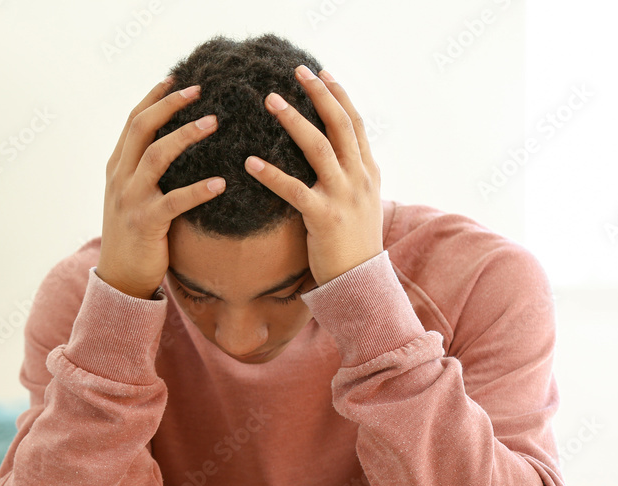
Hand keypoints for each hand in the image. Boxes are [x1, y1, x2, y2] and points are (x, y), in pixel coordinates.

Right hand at [96, 77, 225, 298]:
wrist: (120, 277)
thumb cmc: (135, 234)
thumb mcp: (132, 194)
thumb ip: (144, 169)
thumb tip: (173, 143)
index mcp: (117, 167)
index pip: (133, 121)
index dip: (154, 97)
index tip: (177, 79)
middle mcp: (120, 177)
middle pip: (142, 128)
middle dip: (169, 105)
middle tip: (199, 90)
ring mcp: (131, 199)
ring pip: (156, 156)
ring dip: (185, 135)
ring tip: (214, 122)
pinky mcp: (147, 223)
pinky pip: (175, 201)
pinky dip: (198, 190)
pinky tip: (220, 183)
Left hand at [244, 65, 382, 286]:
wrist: (361, 282)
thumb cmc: (354, 245)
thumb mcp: (362, 203)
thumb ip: (351, 176)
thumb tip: (335, 156)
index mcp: (368, 172)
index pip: (355, 123)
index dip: (338, 95)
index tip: (321, 73)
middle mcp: (359, 178)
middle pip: (339, 124)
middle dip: (318, 94)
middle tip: (296, 71)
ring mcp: (344, 196)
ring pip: (319, 148)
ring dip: (293, 121)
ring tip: (269, 101)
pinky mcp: (324, 218)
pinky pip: (294, 190)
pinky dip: (271, 174)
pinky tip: (249, 162)